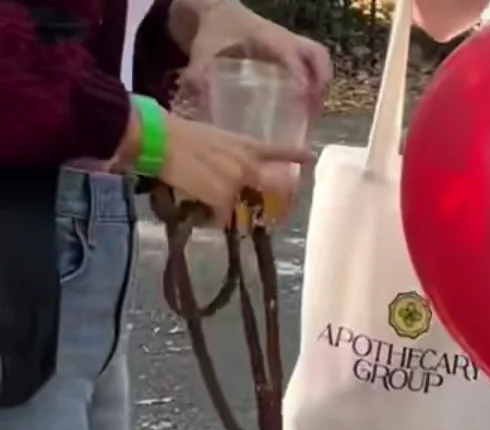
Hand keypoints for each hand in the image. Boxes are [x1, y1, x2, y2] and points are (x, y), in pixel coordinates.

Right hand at [125, 109, 311, 224]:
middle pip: (276, 188)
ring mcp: (238, 183)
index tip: (310, 157)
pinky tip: (196, 204)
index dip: (296, 155)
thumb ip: (234, 157)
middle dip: (280, 201)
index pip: (277, 150)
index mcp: (246, 145)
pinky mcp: (223, 199)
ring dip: (227, 207)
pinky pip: (221, 217)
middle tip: (274, 209)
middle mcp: (248, 164)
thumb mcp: (216, 139)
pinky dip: (210, 216)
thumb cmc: (181, 135)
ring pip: (242, 207)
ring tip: (204, 192)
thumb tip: (237, 175)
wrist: (162, 140)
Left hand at [183, 0, 332, 109]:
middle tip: (311, 114)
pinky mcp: (292, 51)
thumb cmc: (214, 32)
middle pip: (318, 57)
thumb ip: (199, 76)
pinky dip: (317, 85)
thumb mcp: (203, 51)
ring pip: (321, 61)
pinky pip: (314, 65)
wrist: (218, 11)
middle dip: (321, 85)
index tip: (302, 102)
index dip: (301, 78)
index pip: (292, 56)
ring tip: (313, 117)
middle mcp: (284, 39)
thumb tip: (197, 106)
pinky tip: (307, 109)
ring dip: (323, 87)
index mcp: (266, 37)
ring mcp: (291, 43)